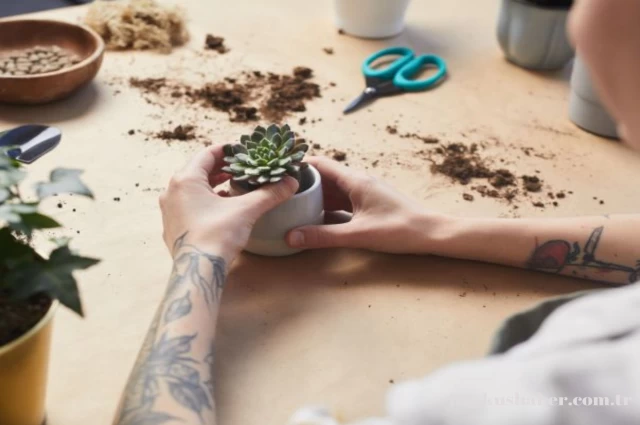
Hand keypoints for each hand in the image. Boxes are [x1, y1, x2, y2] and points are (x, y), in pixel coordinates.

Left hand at [160, 144, 297, 262]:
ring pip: (193, 188)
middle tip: (242, 167)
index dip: (228, 150)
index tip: (243, 150)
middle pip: (199, 170)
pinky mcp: (173, 227)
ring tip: (234, 185)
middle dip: (222, 168)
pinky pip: (189, 205)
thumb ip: (269, 193)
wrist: (198, 271)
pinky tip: (223, 207)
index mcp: (186, 179)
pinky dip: (206, 200)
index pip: (207, 154)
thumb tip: (290, 182)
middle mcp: (172, 191)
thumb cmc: (217, 236)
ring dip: (213, 184)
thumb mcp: (247, 210)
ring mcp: (170, 211)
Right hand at [285, 157, 446, 253]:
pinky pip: (342, 201)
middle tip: (279, 192)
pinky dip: (327, 206)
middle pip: (324, 176)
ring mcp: (365, 192)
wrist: (432, 233)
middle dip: (302, 183)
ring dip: (314, 196)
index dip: (298, 166)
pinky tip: (316, 218)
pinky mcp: (369, 204)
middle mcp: (359, 181)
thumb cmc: (400, 229)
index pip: (320, 164)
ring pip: (333, 189)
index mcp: (355, 180)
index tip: (277, 173)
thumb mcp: (358, 234)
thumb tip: (291, 237)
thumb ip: (323, 236)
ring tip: (292, 205)